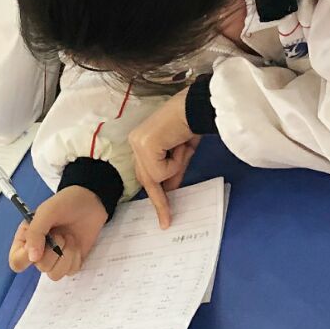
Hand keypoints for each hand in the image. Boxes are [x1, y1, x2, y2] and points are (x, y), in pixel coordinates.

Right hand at [7, 185, 108, 280]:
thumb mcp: (46, 212)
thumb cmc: (65, 203)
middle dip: (54, 250)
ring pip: (55, 274)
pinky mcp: (69, 262)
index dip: (27, 257)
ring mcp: (54, 258)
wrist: (90, 202)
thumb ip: (35, 233)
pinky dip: (75, 258)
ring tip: (69, 238)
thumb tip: (33, 258)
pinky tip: (76, 244)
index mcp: (26, 239)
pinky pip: (70, 272)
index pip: (17, 261)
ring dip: (66, 255)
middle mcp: (38, 251)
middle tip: (60, 234)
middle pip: (40, 267)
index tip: (42, 244)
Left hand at [127, 91, 201, 228]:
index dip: (155, 192)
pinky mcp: (144, 146)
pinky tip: (179, 145)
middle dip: (159, 200)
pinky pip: (161, 170)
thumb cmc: (190, 124)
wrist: (194, 106)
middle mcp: (135, 142)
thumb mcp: (182, 154)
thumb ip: (173, 171)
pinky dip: (176, 162)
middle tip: (166, 222)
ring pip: (155, 176)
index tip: (161, 212)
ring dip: (175, 167)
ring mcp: (137, 144)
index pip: (145, 172)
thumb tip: (169, 191)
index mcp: (141, 142)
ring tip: (182, 146)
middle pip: (145, 178)